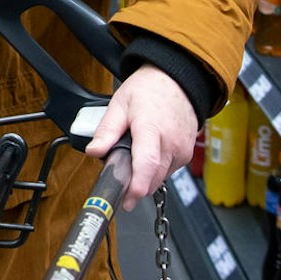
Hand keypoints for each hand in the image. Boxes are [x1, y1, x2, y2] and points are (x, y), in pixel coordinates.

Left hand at [84, 64, 199, 208]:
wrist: (178, 80)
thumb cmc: (150, 89)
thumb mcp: (120, 103)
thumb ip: (107, 130)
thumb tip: (94, 151)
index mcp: (152, 128)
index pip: (147, 162)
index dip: (137, 185)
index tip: (127, 199)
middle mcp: (171, 143)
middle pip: (152, 178)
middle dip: (134, 187)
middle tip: (118, 186)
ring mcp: (182, 150)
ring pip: (160, 178)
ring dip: (144, 178)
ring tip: (132, 161)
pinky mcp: (186, 155)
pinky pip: (168, 171)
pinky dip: (155, 170)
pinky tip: (147, 156)